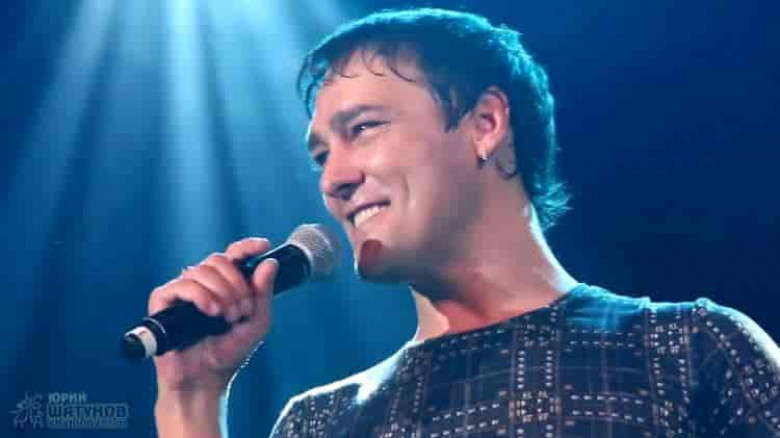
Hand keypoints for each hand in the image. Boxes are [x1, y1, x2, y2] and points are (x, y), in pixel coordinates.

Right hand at [148, 238, 277, 395]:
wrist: (206, 379)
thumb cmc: (229, 352)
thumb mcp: (257, 322)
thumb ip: (263, 293)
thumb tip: (269, 263)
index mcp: (224, 285)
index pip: (232, 255)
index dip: (246, 246)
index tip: (264, 246)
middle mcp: (202, 284)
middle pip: (218, 260)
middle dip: (235, 284)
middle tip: (242, 310)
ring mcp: (182, 291)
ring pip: (201, 270)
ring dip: (221, 292)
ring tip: (227, 317)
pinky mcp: (163, 302)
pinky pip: (182, 284)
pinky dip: (200, 295)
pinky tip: (211, 312)